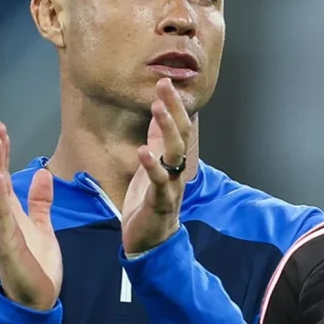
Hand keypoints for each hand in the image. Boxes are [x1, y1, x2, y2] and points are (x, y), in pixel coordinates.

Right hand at [0, 121, 62, 311]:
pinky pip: (2, 219)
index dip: (1, 153)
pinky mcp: (8, 246)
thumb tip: (42, 174)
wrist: (38, 299)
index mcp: (9, 213)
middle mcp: (0, 220)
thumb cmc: (37, 264)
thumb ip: (40, 202)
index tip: (0, 129)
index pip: (3, 177)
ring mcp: (2, 233)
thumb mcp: (42, 226)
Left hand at [121, 78, 192, 256]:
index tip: (165, 81)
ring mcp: (171, 186)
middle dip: (173, 109)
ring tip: (157, 108)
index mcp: (173, 161)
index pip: (179, 127)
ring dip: (166, 130)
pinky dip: (151, 166)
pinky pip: (158, 182)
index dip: (173, 105)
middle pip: (180, 135)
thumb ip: (156, 141)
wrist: (150, 242)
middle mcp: (176, 171)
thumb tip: (159, 113)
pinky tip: (143, 151)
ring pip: (174, 154)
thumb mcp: (152, 166)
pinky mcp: (160, 203)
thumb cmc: (150, 203)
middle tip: (164, 86)